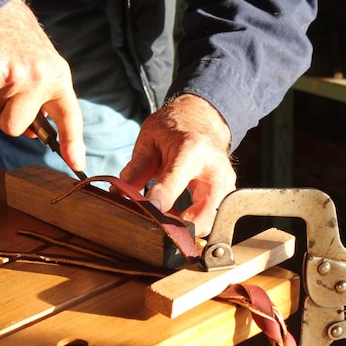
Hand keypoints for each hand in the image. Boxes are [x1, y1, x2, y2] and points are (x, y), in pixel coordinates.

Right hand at [0, 0, 85, 171]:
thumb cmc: (16, 46)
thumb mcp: (41, 68)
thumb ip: (42, 101)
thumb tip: (36, 135)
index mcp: (58, 77)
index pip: (70, 116)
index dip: (73, 142)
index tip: (76, 164)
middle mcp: (40, 77)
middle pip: (15, 127)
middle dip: (4, 114)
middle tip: (4, 89)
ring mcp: (15, 73)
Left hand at [119, 94, 235, 236]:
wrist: (203, 119)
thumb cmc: (174, 128)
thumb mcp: (150, 140)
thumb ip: (136, 168)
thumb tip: (118, 193)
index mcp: (192, 149)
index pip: (177, 179)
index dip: (163, 198)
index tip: (150, 211)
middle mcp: (215, 168)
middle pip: (203, 212)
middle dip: (179, 226)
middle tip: (156, 222)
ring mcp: (225, 183)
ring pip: (210, 221)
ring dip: (185, 226)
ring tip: (166, 213)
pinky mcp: (227, 194)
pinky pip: (212, 218)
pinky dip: (194, 222)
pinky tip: (178, 213)